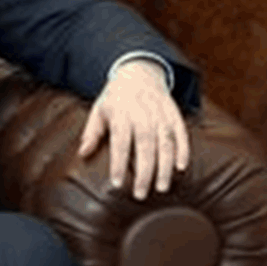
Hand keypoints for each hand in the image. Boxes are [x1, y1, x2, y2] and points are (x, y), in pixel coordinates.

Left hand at [77, 59, 188, 199]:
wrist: (139, 71)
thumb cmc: (116, 97)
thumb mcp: (99, 110)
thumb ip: (92, 132)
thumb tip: (82, 154)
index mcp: (121, 113)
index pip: (120, 142)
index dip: (118, 164)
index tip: (117, 184)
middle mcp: (143, 114)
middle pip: (145, 145)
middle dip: (144, 172)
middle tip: (140, 194)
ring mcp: (161, 114)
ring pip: (166, 142)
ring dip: (165, 166)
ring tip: (162, 188)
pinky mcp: (174, 114)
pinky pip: (181, 133)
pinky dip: (183, 150)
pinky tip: (181, 167)